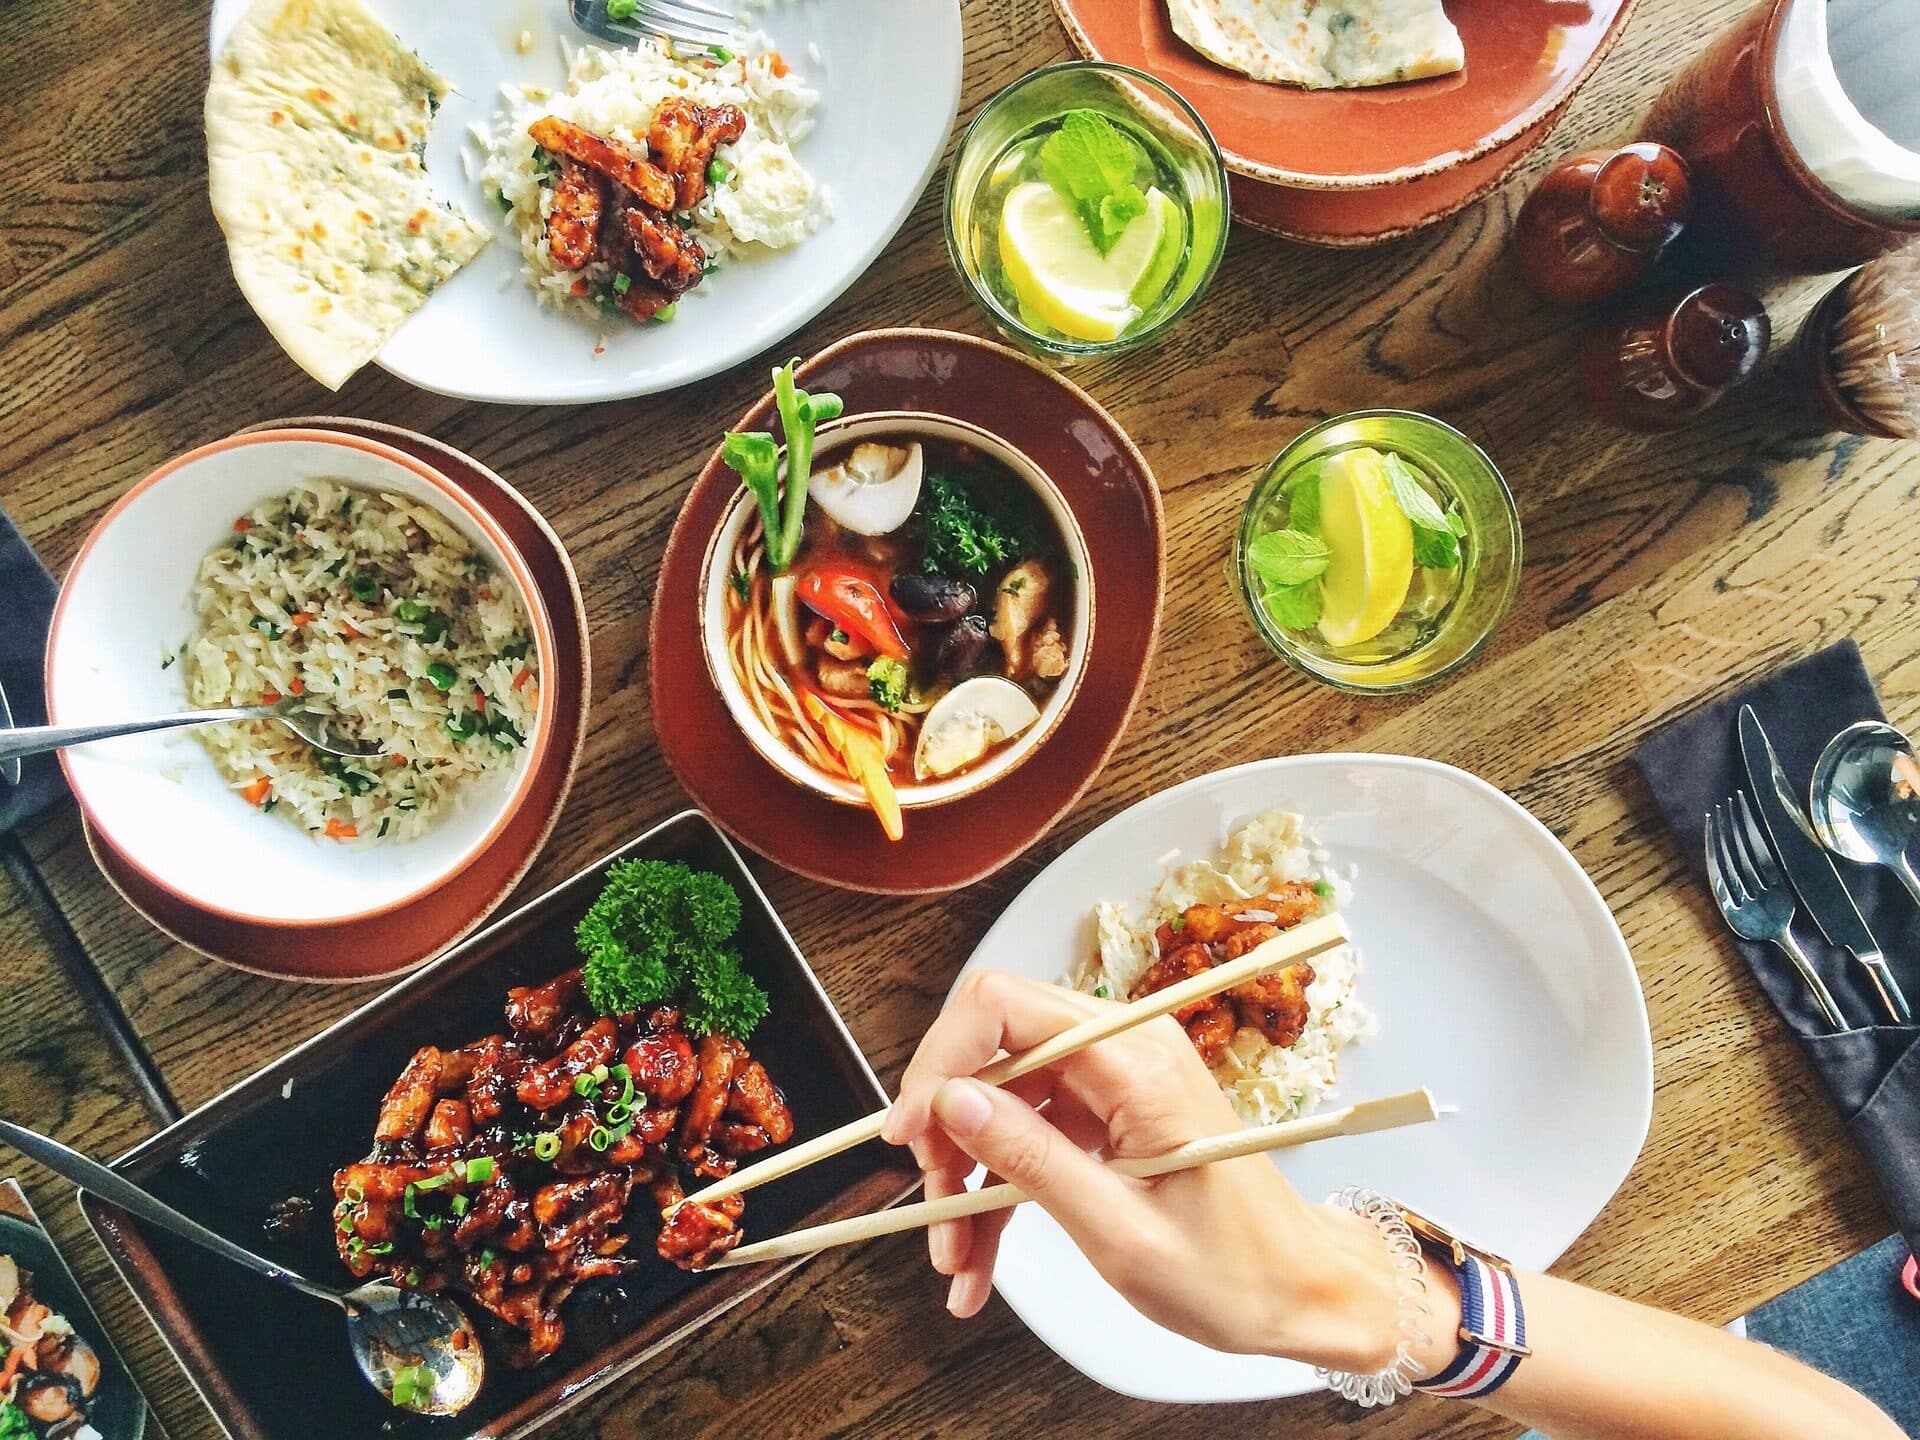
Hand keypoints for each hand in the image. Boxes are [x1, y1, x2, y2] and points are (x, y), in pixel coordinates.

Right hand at [882, 971, 1431, 1371]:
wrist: (1299, 1292)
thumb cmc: (1235, 1271)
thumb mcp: (1120, 1230)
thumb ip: (1032, 1160)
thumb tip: (952, 1102)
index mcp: (1136, 1059)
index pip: (1004, 1005)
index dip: (941, 1059)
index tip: (908, 1130)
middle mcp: (1122, 1051)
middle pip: (993, 1050)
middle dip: (947, 1128)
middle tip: (931, 1204)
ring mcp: (1114, 1082)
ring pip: (1000, 1100)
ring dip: (965, 1176)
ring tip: (955, 1259)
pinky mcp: (1107, 1114)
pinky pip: (1027, 1134)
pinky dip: (996, 1193)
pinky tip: (978, 1261)